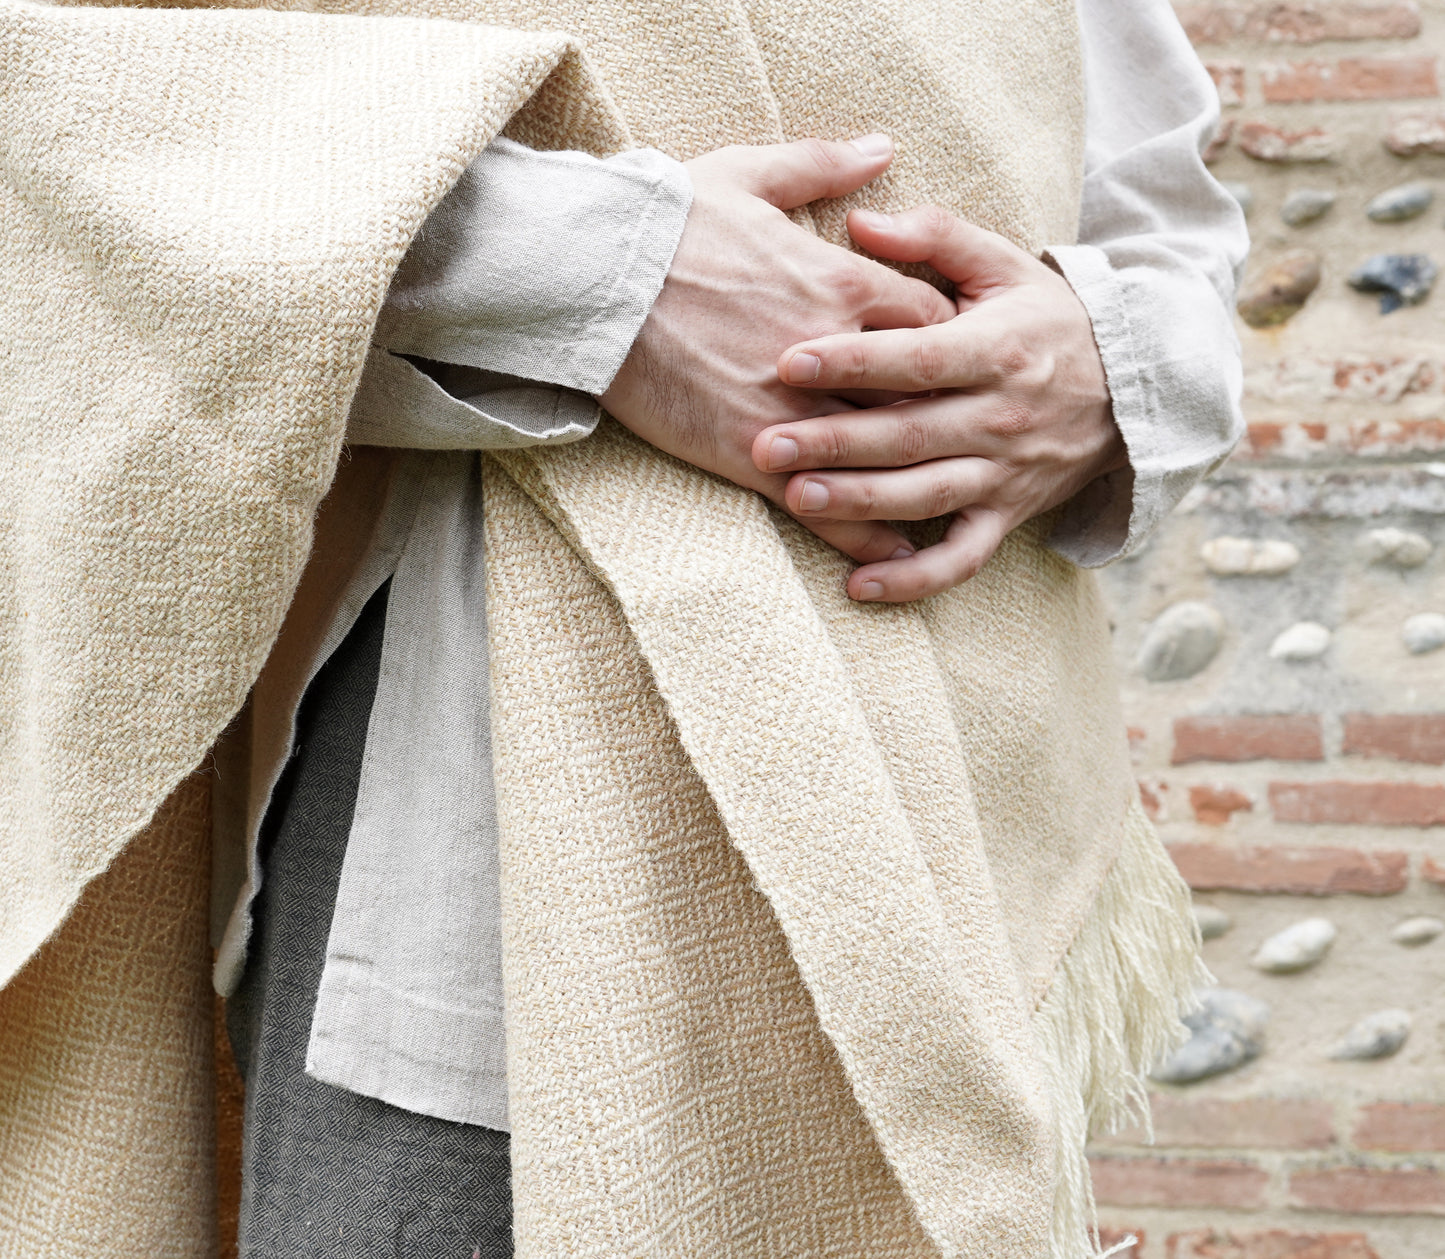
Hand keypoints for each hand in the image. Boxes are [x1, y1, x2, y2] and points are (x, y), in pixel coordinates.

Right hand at [598, 137, 956, 566]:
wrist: (594, 279)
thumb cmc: (668, 221)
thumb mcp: (750, 172)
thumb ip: (824, 164)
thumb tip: (883, 149)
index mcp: (842, 284)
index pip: (932, 320)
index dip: (952, 341)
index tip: (959, 358)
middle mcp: (833, 355)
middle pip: (920, 396)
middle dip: (949, 418)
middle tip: (973, 439)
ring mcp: (793, 410)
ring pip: (880, 459)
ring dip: (918, 484)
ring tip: (950, 509)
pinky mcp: (749, 452)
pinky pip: (821, 504)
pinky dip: (860, 533)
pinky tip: (888, 554)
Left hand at [750, 206, 1126, 601]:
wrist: (1132, 385)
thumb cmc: (1045, 319)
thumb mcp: (1003, 264)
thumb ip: (934, 237)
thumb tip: (859, 222)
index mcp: (996, 350)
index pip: (917, 359)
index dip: (853, 360)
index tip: (789, 360)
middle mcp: (1000, 417)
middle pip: (909, 434)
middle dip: (835, 442)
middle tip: (765, 445)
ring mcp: (1005, 473)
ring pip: (926, 495)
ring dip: (862, 502)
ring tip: (798, 499)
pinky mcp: (1008, 515)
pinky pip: (962, 558)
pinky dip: (916, 580)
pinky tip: (860, 586)